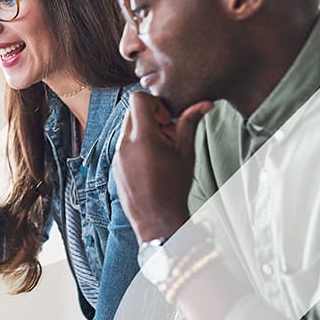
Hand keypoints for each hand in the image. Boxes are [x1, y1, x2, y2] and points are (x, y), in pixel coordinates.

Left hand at [113, 92, 212, 241]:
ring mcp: (117, 155)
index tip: (167, 119)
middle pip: (132, 111)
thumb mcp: (186, 152)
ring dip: (145, 130)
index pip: (138, 98)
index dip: (155, 103)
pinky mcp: (115, 165)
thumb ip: (191, 123)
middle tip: (167, 134)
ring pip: (128, 127)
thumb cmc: (174, 188)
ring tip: (161, 150)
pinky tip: (152, 162)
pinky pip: (123, 143)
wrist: (157, 220)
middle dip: (151, 116)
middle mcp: (124, 144)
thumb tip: (204, 103)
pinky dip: (137, 144)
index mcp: (141, 138)